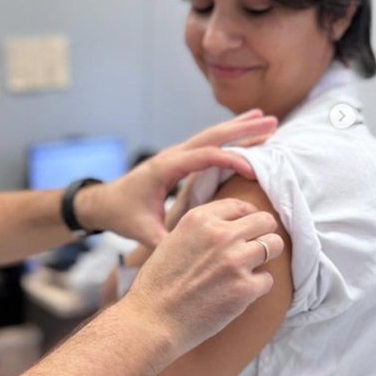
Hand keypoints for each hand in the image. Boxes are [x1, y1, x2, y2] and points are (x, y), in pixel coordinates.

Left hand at [77, 110, 276, 245]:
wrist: (103, 202)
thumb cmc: (121, 214)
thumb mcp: (140, 230)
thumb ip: (163, 241)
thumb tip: (187, 255)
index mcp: (165, 168)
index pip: (204, 157)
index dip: (230, 160)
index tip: (254, 170)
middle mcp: (172, 155)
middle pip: (212, 136)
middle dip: (243, 129)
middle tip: (272, 122)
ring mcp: (175, 155)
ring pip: (211, 135)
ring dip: (239, 128)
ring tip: (266, 120)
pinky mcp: (178, 160)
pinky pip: (208, 145)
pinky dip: (229, 138)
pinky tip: (246, 136)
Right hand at [121, 199, 283, 356]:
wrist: (152, 320)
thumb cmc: (158, 284)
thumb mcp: (173, 240)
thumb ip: (202, 229)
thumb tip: (230, 225)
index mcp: (200, 219)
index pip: (240, 206)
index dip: (247, 218)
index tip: (247, 229)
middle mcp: (221, 235)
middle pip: (265, 220)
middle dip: (263, 233)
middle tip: (256, 247)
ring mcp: (236, 261)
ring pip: (274, 245)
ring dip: (266, 257)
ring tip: (251, 269)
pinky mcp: (245, 288)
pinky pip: (268, 280)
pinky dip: (257, 287)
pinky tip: (240, 293)